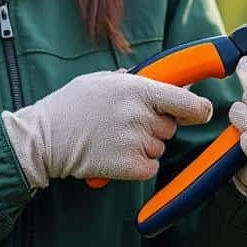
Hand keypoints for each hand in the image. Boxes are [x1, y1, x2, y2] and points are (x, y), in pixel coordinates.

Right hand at [1, 68, 214, 189]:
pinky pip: (150, 166)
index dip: (198, 108)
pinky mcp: (129, 166)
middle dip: (155, 126)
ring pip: (159, 147)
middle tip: (124, 124)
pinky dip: (137, 165)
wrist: (44, 139)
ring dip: (144, 146)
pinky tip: (114, 155)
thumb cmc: (70, 106)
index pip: (185, 101)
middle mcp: (139, 114)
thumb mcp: (100, 81)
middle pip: (170, 126)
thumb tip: (166, 79)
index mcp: (136, 89)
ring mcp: (135, 141)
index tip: (202, 111)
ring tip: (112, 138)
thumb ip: (134, 80)